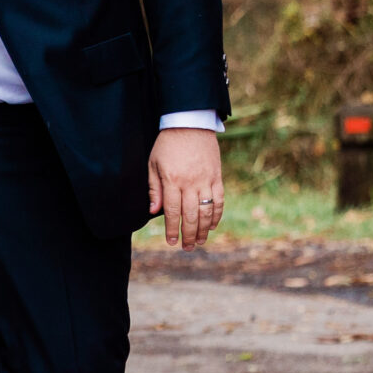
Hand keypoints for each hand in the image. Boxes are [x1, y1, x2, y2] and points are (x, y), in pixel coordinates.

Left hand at [148, 128, 223, 249]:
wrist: (189, 124)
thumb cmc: (167, 145)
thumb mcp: (153, 164)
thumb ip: (154, 189)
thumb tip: (153, 212)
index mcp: (172, 180)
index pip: (171, 211)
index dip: (171, 229)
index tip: (171, 242)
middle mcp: (190, 183)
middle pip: (190, 215)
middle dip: (188, 234)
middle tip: (186, 248)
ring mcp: (206, 180)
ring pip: (207, 211)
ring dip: (204, 229)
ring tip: (199, 242)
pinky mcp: (217, 177)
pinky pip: (219, 200)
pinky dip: (217, 215)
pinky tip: (213, 226)